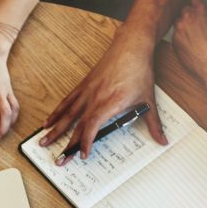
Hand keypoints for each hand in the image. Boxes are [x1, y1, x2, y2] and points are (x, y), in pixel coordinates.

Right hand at [42, 29, 165, 164]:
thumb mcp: (149, 100)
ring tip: (43, 141)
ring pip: (67, 114)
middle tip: (59, 160)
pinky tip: (48, 121)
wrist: (131, 46)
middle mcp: (95, 98)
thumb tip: (163, 141)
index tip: (83, 154)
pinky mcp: (84, 85)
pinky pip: (67, 101)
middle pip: (76, 125)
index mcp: (110, 103)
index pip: (93, 126)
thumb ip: (154, 123)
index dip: (86, 142)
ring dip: (55, 130)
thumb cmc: (139, 71)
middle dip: (66, 145)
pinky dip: (57, 112)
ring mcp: (87, 91)